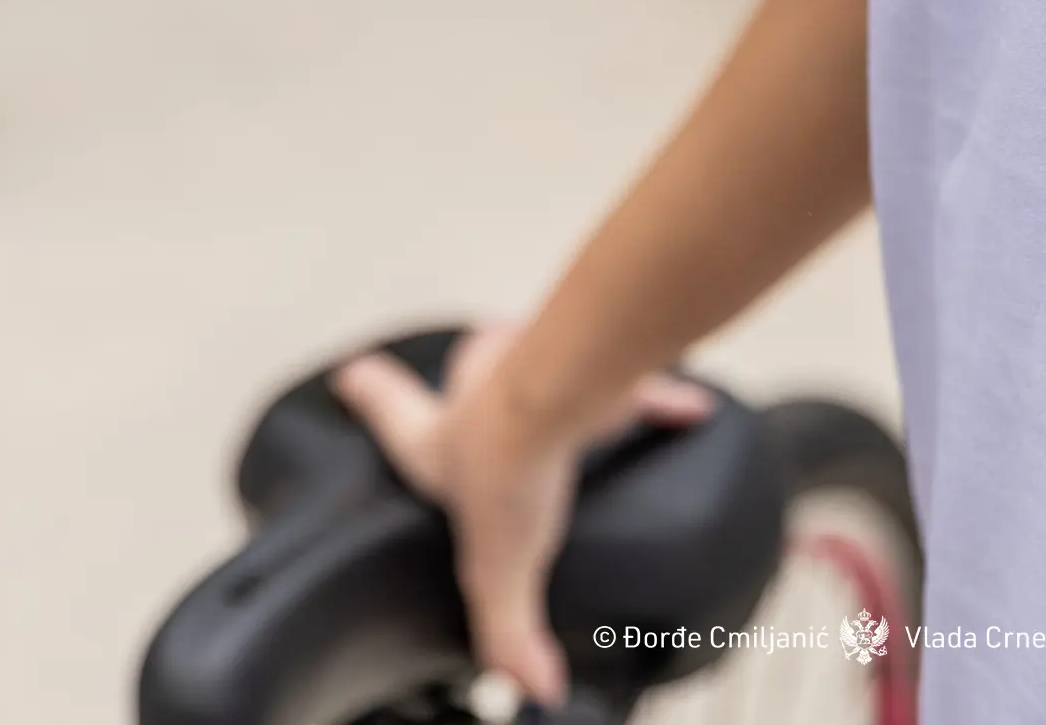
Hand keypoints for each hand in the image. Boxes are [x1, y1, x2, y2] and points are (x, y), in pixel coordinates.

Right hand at [330, 326, 715, 705]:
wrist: (559, 396)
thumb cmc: (509, 467)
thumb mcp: (498, 569)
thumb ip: (508, 632)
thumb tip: (531, 686)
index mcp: (439, 440)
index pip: (392, 418)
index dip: (372, 395)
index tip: (353, 370)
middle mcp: (482, 388)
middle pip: (470, 374)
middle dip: (476, 378)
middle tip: (483, 378)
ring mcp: (536, 363)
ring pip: (546, 364)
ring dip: (569, 386)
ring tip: (596, 405)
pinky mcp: (592, 360)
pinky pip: (632, 379)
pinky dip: (660, 399)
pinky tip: (691, 414)